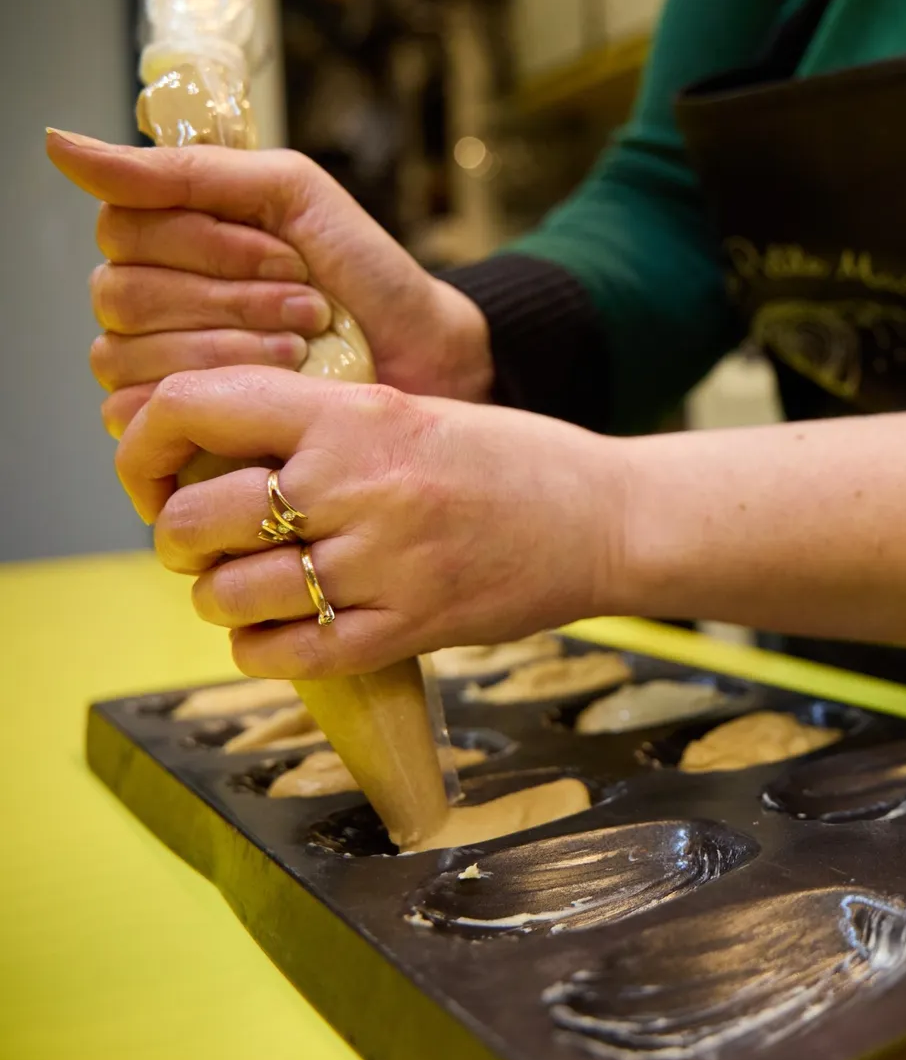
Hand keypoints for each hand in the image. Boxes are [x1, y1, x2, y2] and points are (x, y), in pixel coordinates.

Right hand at [45, 130, 493, 438]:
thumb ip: (183, 169)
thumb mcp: (289, 194)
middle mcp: (150, 302)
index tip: (286, 254)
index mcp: (169, 241)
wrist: (425, 356)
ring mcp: (156, 367)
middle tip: (307, 304)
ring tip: (305, 342)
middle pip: (123, 293)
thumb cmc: (365, 276)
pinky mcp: (174, 429)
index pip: (121, 229)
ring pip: (128, 353)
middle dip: (231, 297)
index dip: (205, 243)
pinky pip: (139, 411)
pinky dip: (223, 391)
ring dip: (235, 343)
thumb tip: (60, 145)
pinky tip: (283, 382)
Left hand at [116, 367, 621, 678]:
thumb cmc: (512, 461)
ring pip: (232, 595)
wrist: (607, 518)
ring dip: (221, 598)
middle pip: (196, 517)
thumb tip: (207, 456)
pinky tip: (279, 633)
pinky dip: (262, 649)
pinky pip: (290, 654)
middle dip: (179, 538)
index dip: (145, 443)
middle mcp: (360, 485)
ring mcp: (385, 563)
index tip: (151, 471)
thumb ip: (318, 428)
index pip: (196, 404)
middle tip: (205, 543)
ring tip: (250, 588)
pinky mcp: (409, 629)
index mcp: (356, 414)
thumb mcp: (410, 412)